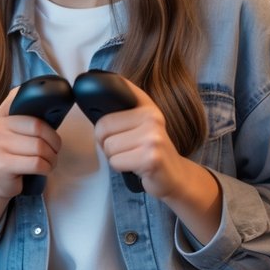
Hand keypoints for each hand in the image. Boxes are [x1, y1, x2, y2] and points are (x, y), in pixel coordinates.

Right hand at [0, 86, 63, 198]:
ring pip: (39, 148)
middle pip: (38, 127)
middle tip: (55, 149)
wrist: (2, 178)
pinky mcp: (1, 165)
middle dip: (54, 142)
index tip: (51, 120)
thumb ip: (35, 117)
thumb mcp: (24, 131)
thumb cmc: (20, 152)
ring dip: (52, 158)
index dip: (45, 109)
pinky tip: (44, 169)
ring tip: (49, 161)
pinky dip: (47, 168)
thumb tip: (56, 108)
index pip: (26, 100)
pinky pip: (36, 164)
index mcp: (3, 113)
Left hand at [90, 78, 185, 197]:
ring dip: (114, 157)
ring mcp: (153, 138)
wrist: (177, 177)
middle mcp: (152, 118)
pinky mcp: (150, 158)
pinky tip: (135, 167)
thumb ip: (122, 114)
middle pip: (103, 126)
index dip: (103, 109)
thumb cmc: (151, 152)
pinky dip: (120, 168)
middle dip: (106, 143)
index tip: (108, 118)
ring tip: (131, 157)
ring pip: (109, 146)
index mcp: (147, 106)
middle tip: (123, 149)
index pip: (114, 92)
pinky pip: (115, 162)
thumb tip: (92, 110)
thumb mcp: (141, 126)